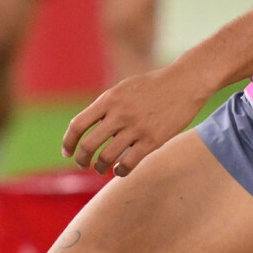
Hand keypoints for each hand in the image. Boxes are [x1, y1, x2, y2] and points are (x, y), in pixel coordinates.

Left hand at [62, 63, 204, 176]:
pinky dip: (119, 171)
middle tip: (84, 164)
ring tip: (102, 167)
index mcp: (110, 98)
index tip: (67, 152)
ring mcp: (136, 128)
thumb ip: (107, 105)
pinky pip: (127, 164)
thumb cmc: (154, 85)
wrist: (185, 82)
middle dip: (82, 159)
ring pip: (106, 158)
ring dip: (100, 167)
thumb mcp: (125, 88)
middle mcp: (120, 113)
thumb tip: (88, 128)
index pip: (78, 125)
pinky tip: (120, 169)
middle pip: (89, 145)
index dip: (68, 142)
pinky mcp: (152, 140)